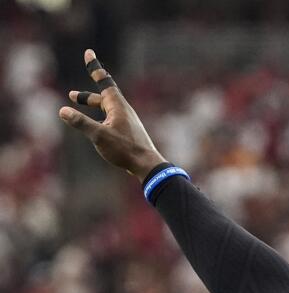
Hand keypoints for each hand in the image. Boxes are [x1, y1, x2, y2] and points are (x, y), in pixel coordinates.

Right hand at [58, 49, 165, 180]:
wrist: (147, 166)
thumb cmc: (125, 150)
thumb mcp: (99, 135)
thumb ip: (81, 122)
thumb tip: (63, 110)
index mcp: (118, 106)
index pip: (104, 81)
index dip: (95, 67)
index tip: (88, 53)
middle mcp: (124, 111)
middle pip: (104, 96)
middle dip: (88, 96)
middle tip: (73, 95)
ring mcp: (127, 121)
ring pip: (107, 109)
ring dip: (92, 105)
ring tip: (77, 104)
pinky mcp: (129, 132)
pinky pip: (111, 119)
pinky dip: (100, 117)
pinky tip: (96, 127)